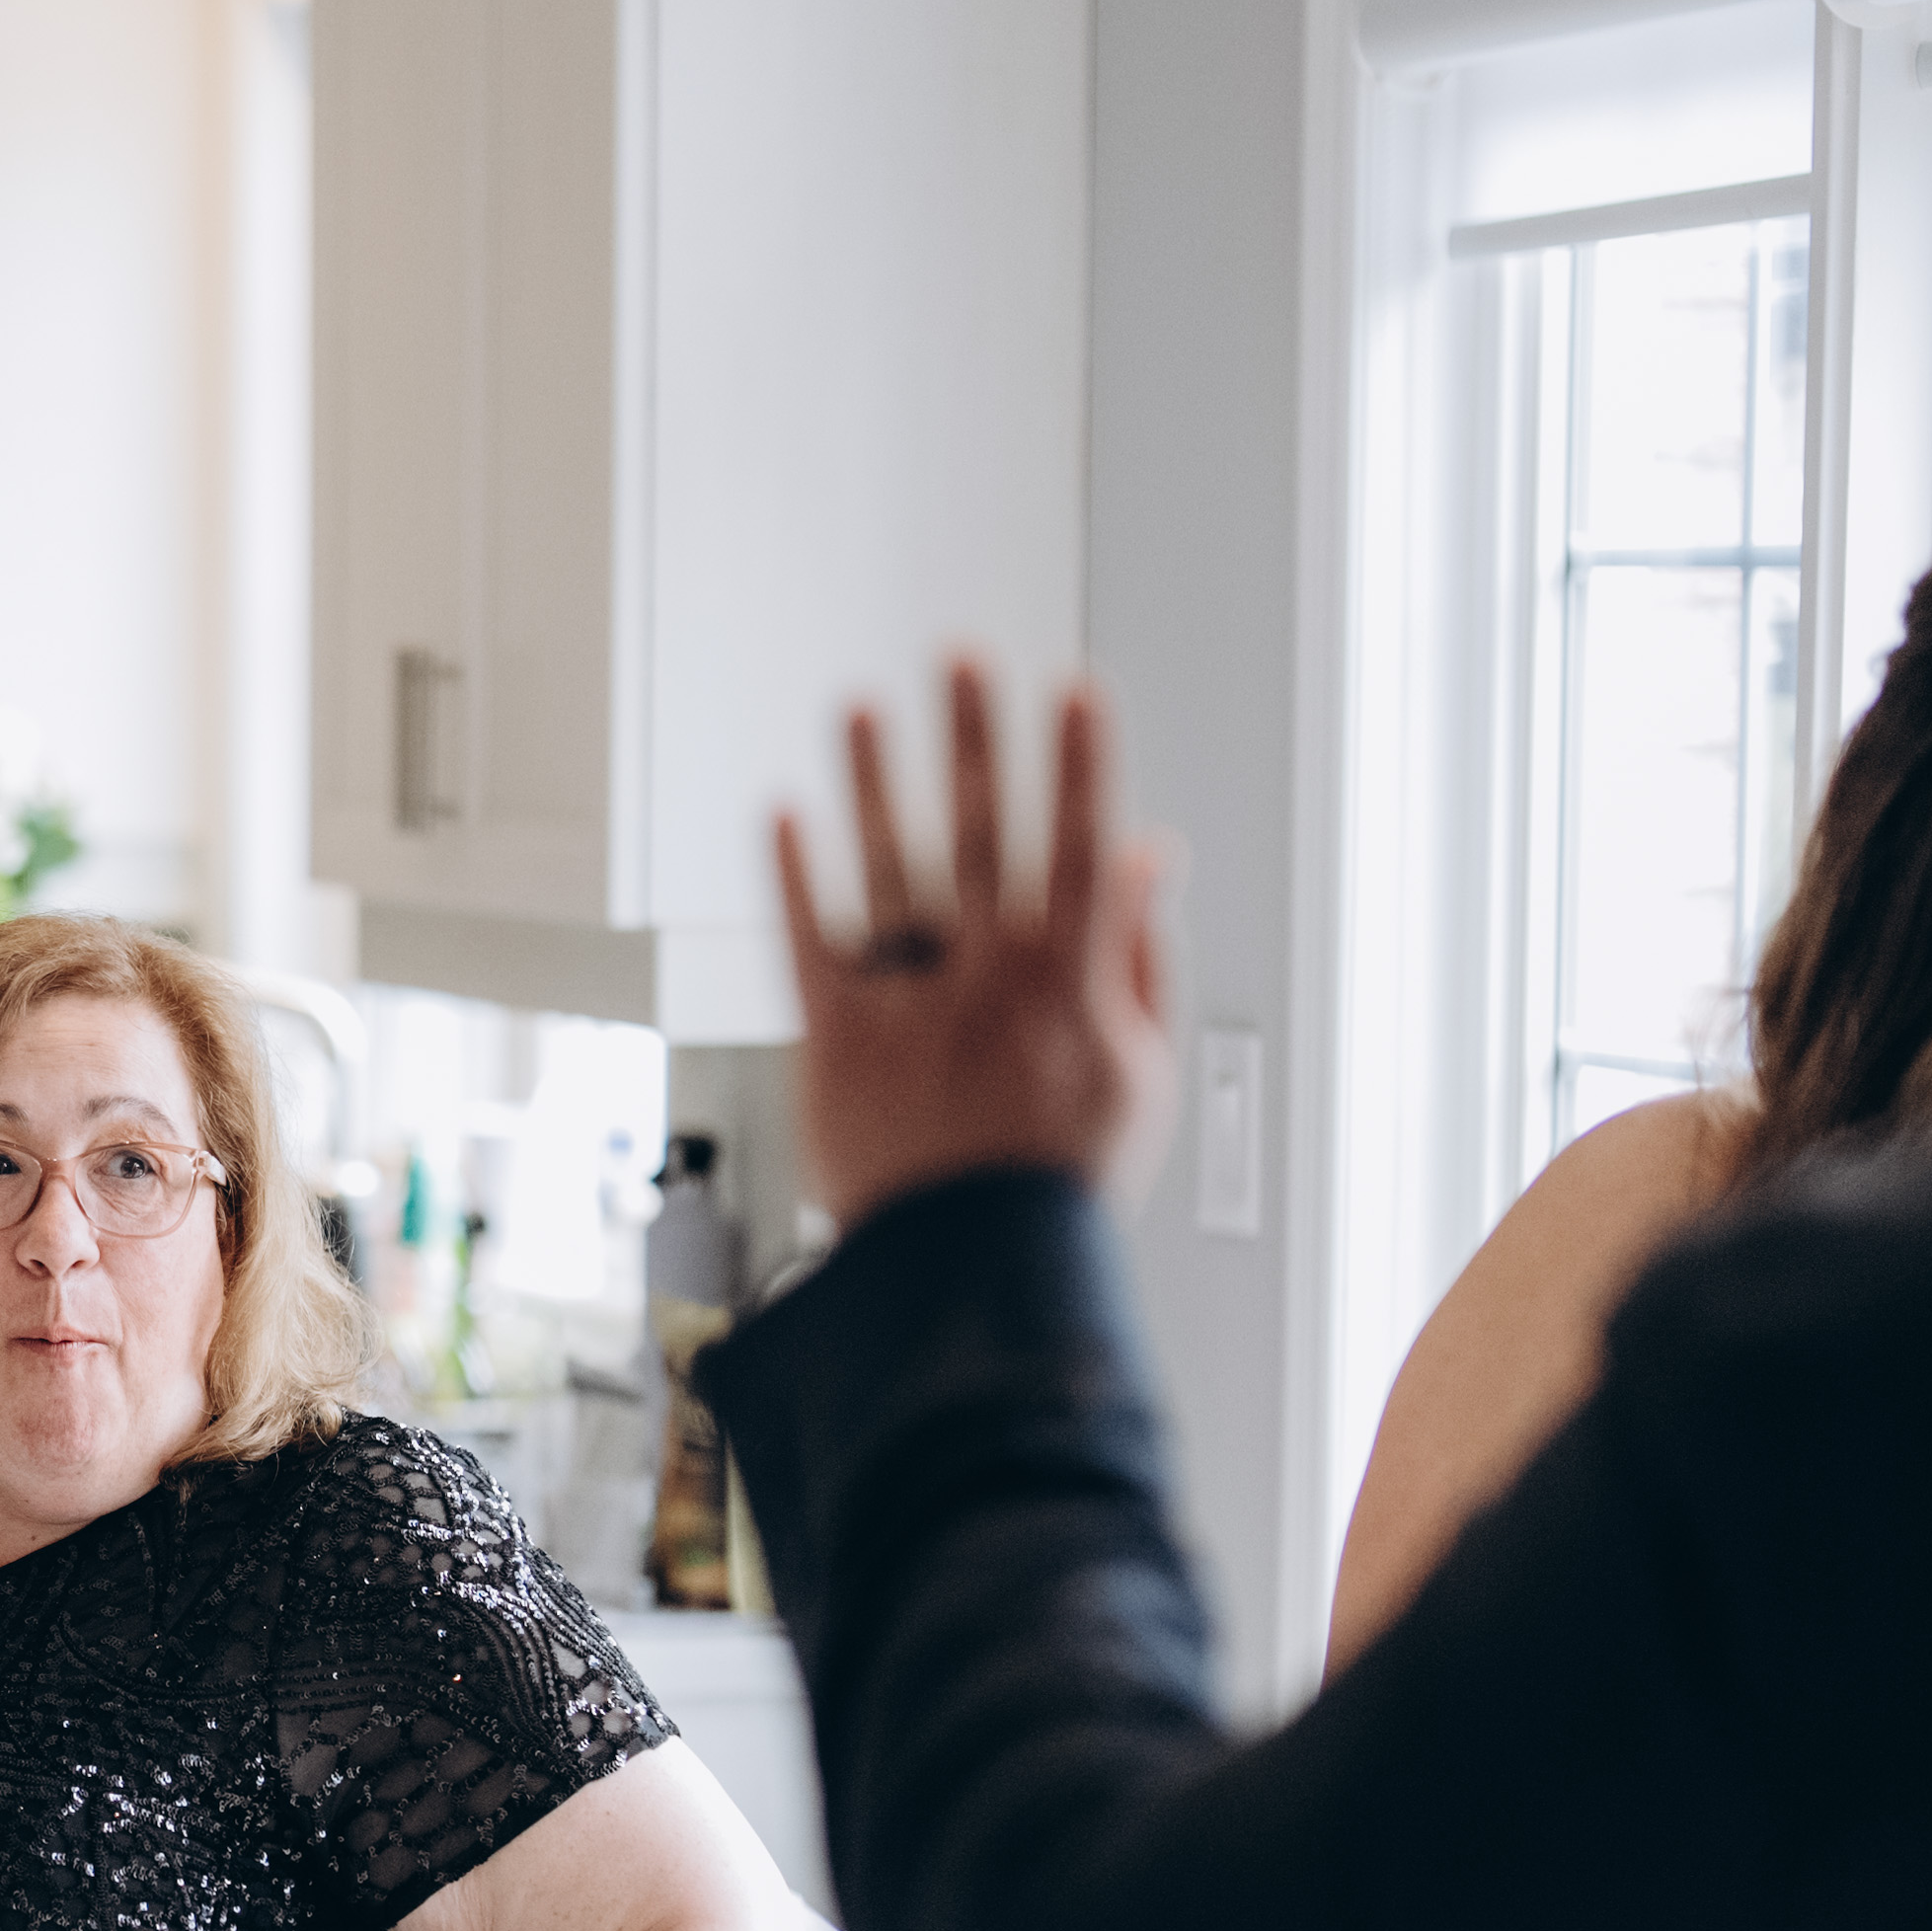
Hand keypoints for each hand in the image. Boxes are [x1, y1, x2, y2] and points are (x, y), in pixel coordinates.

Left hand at [771, 660, 1177, 1230]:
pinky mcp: (836, 1039)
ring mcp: (908, 1005)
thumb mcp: (1139, 1070)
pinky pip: (809, 943)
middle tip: (964, 655)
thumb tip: (1149, 856)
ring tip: (863, 706)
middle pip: (982, 835)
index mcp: (1069, 984)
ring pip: (891, 871)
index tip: (1076, 688)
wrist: (970, 1275)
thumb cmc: (1060, 1177)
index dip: (1079, 763)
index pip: (1079, 848)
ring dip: (877, 781)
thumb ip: (1140, 957)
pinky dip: (793, 876)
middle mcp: (987, 980)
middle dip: (975, 738)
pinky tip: (782, 810)